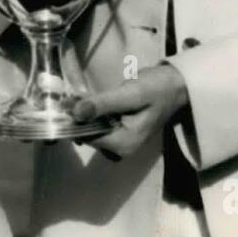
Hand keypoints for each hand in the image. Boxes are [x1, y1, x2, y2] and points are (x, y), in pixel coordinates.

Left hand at [72, 63, 189, 159]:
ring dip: (80, 115)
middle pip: (86, 135)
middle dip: (75, 117)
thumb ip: (104, 104)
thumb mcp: (131, 93)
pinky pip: (96, 126)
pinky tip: (86, 102)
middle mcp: (119, 150)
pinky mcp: (117, 134)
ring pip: (88, 130)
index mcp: (123, 144)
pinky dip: (89, 115)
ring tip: (75, 98)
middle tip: (67, 97)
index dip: (72, 120)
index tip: (61, 103)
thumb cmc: (157, 89)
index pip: (86, 136)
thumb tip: (75, 113)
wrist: (176, 86)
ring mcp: (118, 144)